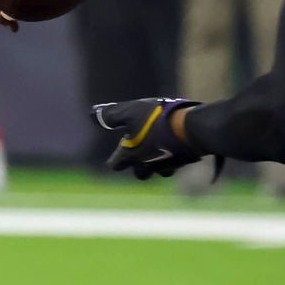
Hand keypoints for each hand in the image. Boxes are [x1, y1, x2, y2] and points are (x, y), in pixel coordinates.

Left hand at [93, 96, 210, 179]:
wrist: (192, 127)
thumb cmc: (157, 119)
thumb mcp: (129, 111)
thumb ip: (110, 115)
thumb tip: (92, 115)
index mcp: (131, 155)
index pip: (116, 164)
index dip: (115, 159)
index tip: (119, 151)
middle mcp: (148, 165)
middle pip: (139, 173)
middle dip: (138, 164)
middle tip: (140, 149)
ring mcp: (168, 166)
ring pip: (159, 171)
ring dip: (157, 163)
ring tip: (160, 148)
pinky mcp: (185, 161)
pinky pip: (176, 163)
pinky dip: (174, 157)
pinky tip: (178, 145)